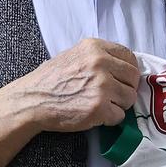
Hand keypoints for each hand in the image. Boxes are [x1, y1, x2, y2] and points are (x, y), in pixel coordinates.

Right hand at [14, 38, 139, 130]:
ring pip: (130, 98)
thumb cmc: (51, 79)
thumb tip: (123, 66)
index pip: (130, 56)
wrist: (32, 100)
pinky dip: (110, 119)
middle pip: (133, 78)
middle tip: (113, 96)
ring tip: (101, 105)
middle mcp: (101, 63)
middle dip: (126, 88)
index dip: (128, 70)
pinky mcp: (100, 108)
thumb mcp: (74, 55)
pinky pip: (120, 116)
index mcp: (95, 48)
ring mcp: (102, 86)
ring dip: (119, 105)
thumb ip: (99, 56)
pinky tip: (95, 115)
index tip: (123, 79)